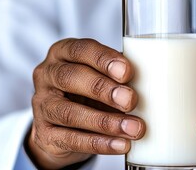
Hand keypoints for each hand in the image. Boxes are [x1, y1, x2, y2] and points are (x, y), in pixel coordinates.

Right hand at [28, 38, 144, 168]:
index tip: (127, 71)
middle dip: (103, 89)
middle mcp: (47, 75)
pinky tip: (121, 144)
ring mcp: (42, 105)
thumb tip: (154, 81)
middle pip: (71, 78)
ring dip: (105, 121)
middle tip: (131, 100)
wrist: (61, 127)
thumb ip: (118, 75)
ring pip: (70, 112)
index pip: (80, 50)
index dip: (103, 59)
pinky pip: (71, 139)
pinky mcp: (45, 134)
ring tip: (134, 128)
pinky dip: (99, 143)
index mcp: (62, 53)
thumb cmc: (87, 93)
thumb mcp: (99, 76)